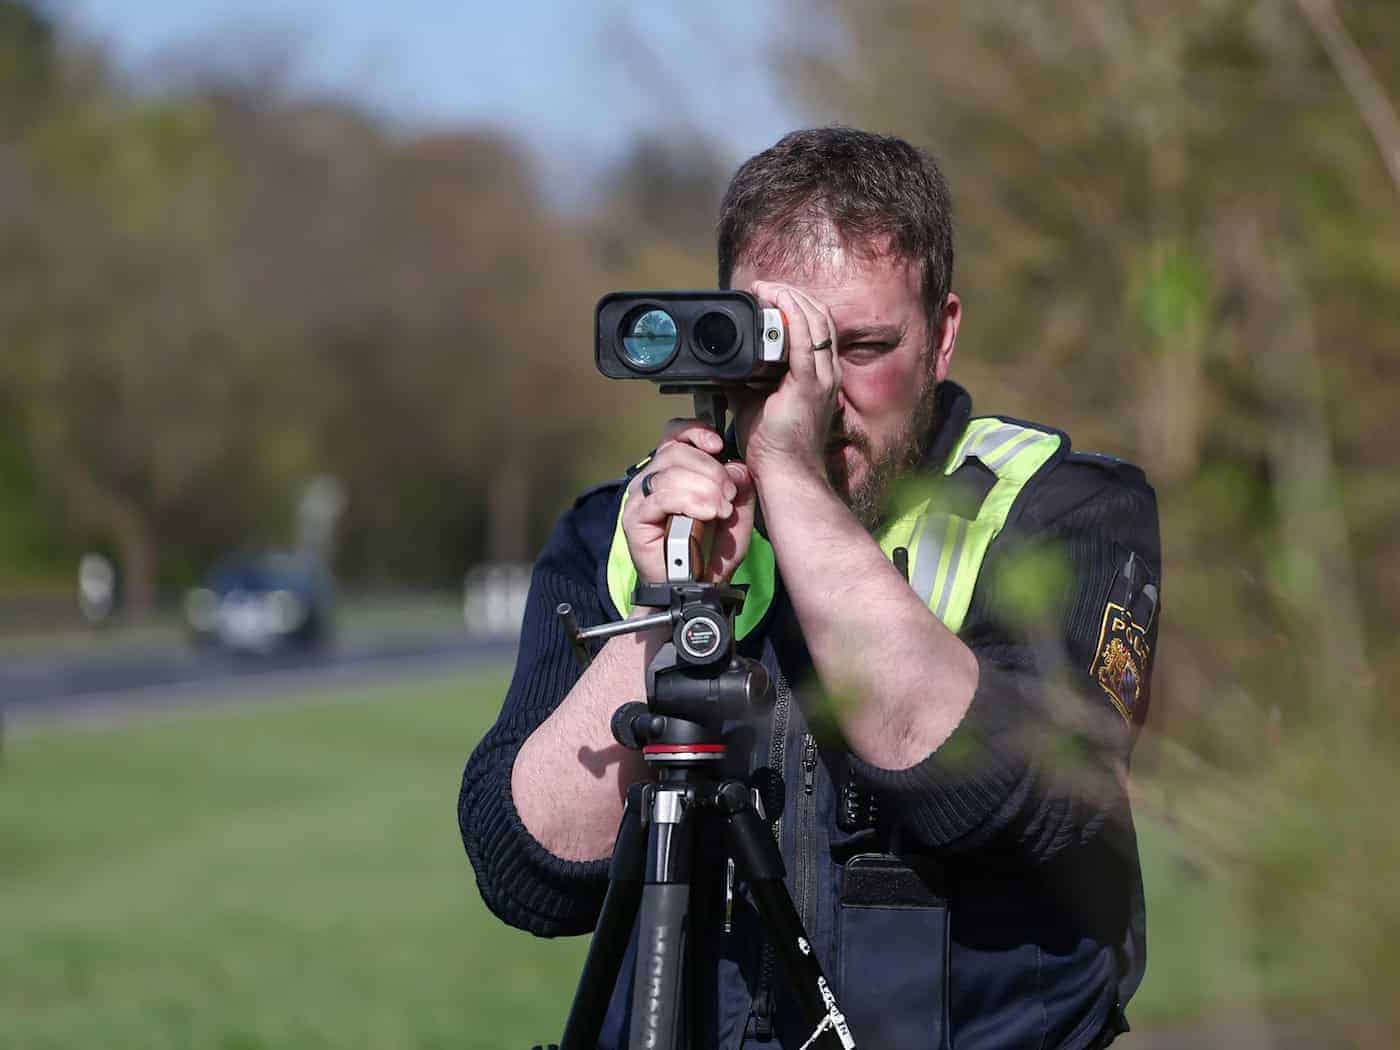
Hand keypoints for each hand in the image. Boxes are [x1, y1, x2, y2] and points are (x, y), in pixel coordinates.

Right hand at [622, 420, 755, 583]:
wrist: (696, 588)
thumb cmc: (711, 551)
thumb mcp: (736, 514)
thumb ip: (740, 487)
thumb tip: (736, 466)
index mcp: (673, 470)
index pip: (675, 434)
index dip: (695, 432)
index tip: (718, 446)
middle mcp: (652, 479)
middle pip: (676, 451)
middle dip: (710, 469)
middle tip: (728, 495)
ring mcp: (640, 498)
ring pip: (669, 471)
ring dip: (703, 488)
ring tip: (721, 510)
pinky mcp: (635, 518)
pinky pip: (660, 497)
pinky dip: (688, 501)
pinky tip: (706, 514)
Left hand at [732, 281, 840, 484]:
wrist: (786, 474)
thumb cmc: (774, 445)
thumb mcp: (755, 401)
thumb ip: (744, 378)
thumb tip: (720, 362)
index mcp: (819, 375)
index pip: (816, 326)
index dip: (795, 305)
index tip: (768, 294)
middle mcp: (827, 372)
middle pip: (819, 316)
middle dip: (791, 294)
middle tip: (764, 286)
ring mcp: (822, 377)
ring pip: (815, 320)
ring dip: (789, 297)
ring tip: (766, 287)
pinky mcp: (809, 384)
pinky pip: (805, 338)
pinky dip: (792, 313)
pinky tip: (777, 300)